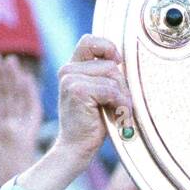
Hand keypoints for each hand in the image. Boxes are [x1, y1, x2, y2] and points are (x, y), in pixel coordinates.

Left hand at [0, 53, 42, 189]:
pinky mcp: (21, 135)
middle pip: (6, 97)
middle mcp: (13, 130)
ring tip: (5, 59)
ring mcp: (18, 131)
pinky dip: (27, 93)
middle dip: (1, 77)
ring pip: (13, 99)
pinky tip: (25, 78)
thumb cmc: (0, 188)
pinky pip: (27, 110)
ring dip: (10, 79)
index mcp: (5, 135)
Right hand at [55, 35, 130, 170]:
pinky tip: (116, 116)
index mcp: (72, 68)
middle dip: (121, 85)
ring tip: (116, 112)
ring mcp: (70, 78)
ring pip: (112, 76)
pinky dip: (120, 104)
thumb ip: (103, 75)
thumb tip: (122, 60)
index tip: (118, 62)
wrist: (76, 147)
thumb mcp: (98, 93)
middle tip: (118, 105)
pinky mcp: (77, 89)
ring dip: (122, 97)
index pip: (89, 41)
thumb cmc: (92, 123)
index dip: (107, 47)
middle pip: (110, 64)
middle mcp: (67, 70)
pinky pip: (111, 90)